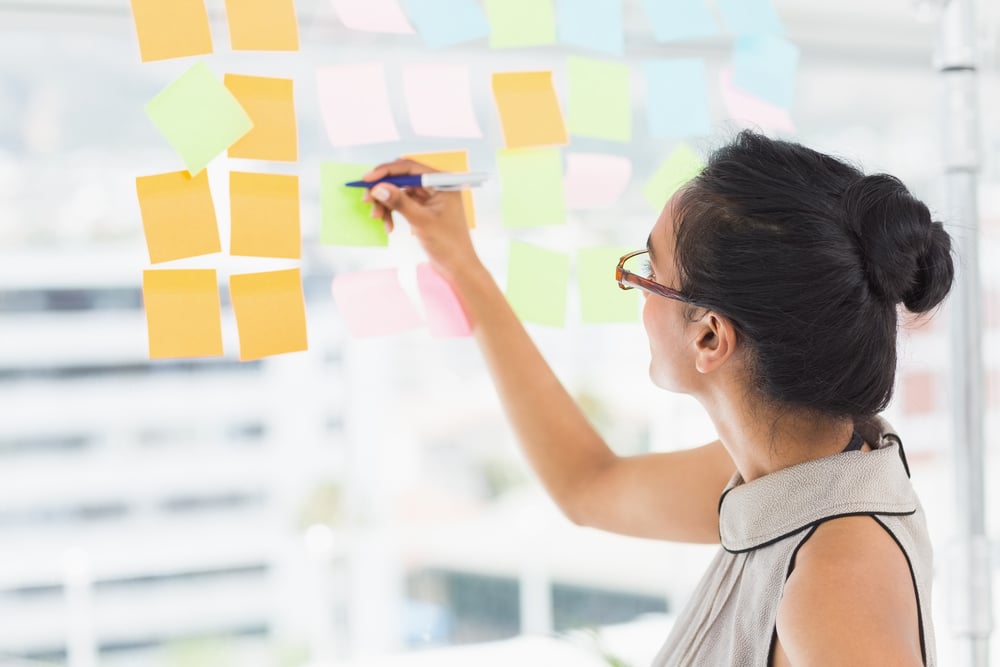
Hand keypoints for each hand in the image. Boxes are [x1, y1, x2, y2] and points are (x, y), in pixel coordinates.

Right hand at [362, 158, 480, 280]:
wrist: (457, 267)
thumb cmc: (448, 244)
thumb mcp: (421, 221)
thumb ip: (400, 202)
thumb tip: (378, 188)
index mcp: (442, 182)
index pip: (410, 167)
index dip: (386, 171)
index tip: (367, 179)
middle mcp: (435, 186)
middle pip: (402, 179)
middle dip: (383, 189)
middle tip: (367, 201)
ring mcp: (429, 198)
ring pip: (399, 192)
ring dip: (385, 204)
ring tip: (377, 218)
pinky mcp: (423, 209)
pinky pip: (401, 204)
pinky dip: (392, 213)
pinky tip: (389, 227)